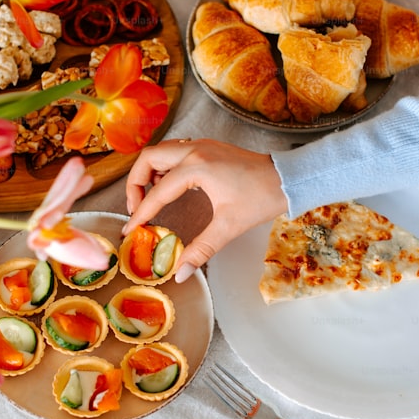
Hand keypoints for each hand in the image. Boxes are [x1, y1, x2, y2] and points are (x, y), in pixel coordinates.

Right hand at [123, 139, 285, 282]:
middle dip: (135, 182)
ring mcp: (202, 145)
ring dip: (149, 171)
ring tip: (150, 197)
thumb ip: (200, 250)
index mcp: (196, 167)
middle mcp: (195, 150)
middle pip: (148, 157)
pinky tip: (169, 185)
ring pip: (160, 150)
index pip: (157, 191)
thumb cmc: (262, 198)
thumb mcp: (228, 226)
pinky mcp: (209, 147)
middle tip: (136, 208)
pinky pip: (175, 150)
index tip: (129, 229)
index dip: (140, 213)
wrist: (288, 179)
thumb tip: (180, 272)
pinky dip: (164, 165)